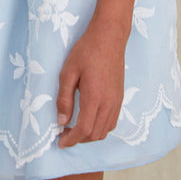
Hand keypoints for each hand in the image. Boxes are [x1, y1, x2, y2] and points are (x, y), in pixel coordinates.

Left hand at [56, 20, 126, 147]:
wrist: (109, 36)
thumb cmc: (86, 51)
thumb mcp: (68, 72)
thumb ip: (64, 98)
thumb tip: (62, 122)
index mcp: (94, 97)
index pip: (84, 129)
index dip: (71, 140)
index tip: (60, 142)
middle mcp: (108, 103)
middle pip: (95, 134)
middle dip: (79, 139)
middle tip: (64, 134)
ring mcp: (116, 101)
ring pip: (105, 130)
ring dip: (90, 135)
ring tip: (75, 128)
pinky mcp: (120, 97)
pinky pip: (112, 121)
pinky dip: (101, 128)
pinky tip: (90, 119)